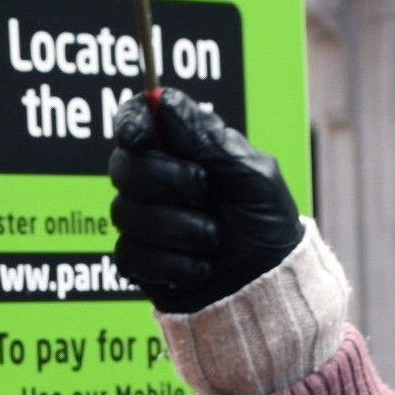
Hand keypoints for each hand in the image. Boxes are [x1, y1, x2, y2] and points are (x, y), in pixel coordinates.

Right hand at [107, 89, 304, 314]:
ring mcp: (146, 222)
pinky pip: (129, 254)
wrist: (271, 292)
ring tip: (212, 240)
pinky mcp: (141, 263)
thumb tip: (163, 101)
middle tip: (204, 194)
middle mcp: (158, 182)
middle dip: (167, 182)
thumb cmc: (269, 230)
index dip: (131, 122)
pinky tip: (199, 267)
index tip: (139, 137)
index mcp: (186, 150)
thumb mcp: (253, 176)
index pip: (138, 119)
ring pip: (124, 213)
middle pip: (123, 165)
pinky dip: (171, 263)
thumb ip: (209, 139)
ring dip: (178, 228)